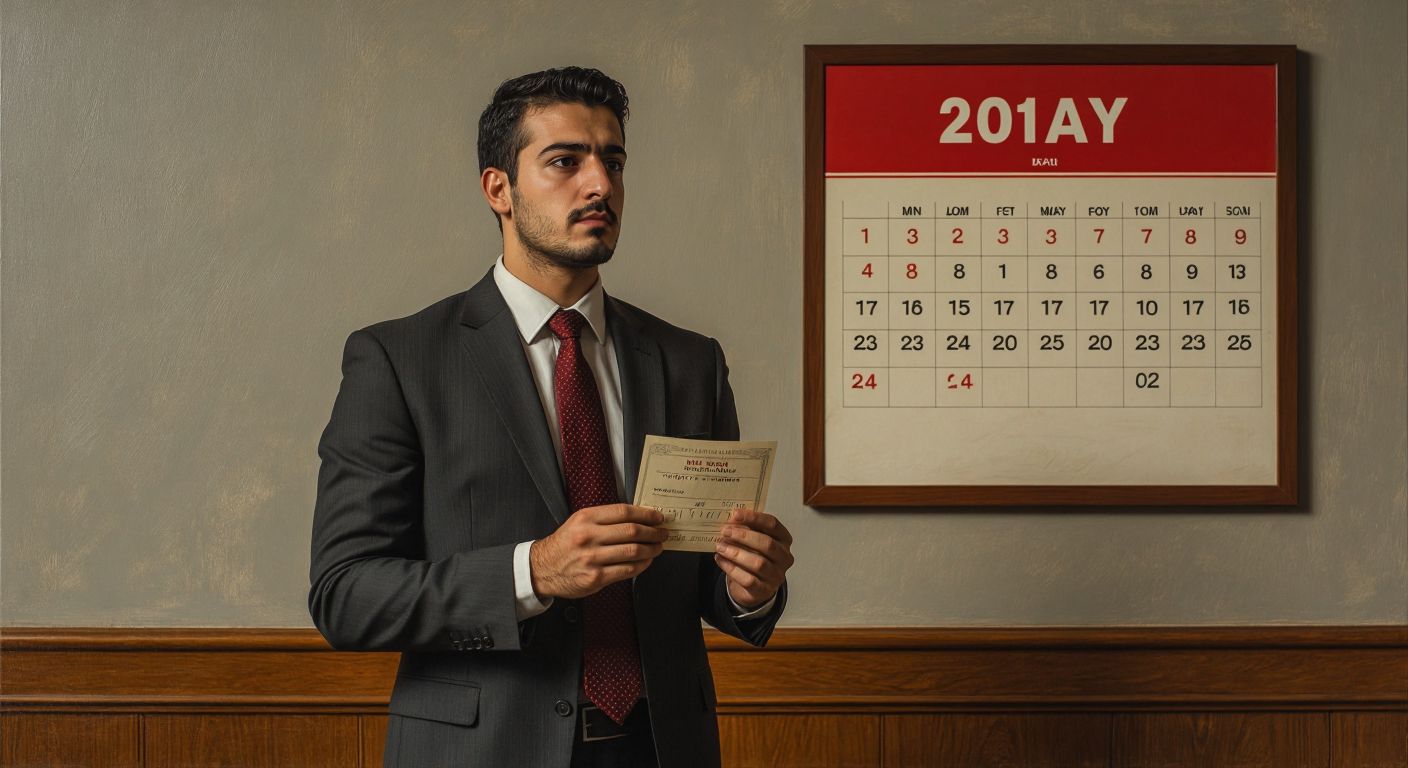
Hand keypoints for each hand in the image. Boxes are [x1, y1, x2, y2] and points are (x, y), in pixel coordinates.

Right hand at [529, 504, 667, 599]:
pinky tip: (646, 561)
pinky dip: (642, 565)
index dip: (646, 514)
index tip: (658, 517)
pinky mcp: (595, 578)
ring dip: (651, 549)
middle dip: (653, 532)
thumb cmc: (565, 544)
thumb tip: (638, 518)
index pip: (624, 512)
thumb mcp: (579, 522)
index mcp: (586, 518)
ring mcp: (592, 558)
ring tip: (658, 547)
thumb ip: (605, 518)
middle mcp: (588, 537)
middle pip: (632, 531)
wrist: (543, 568)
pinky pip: (627, 570)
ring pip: (633, 551)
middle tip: (663, 532)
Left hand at [714, 508, 793, 609]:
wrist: (756, 586)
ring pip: (758, 563)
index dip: (754, 517)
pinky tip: (720, 559)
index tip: (735, 513)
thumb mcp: (754, 540)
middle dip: (743, 536)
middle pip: (767, 543)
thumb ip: (746, 529)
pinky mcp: (764, 590)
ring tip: (720, 546)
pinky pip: (748, 579)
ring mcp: (776, 575)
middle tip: (724, 531)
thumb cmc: (754, 556)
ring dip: (736, 553)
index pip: (773, 524)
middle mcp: (784, 557)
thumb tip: (730, 520)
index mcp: (784, 539)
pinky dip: (731, 568)